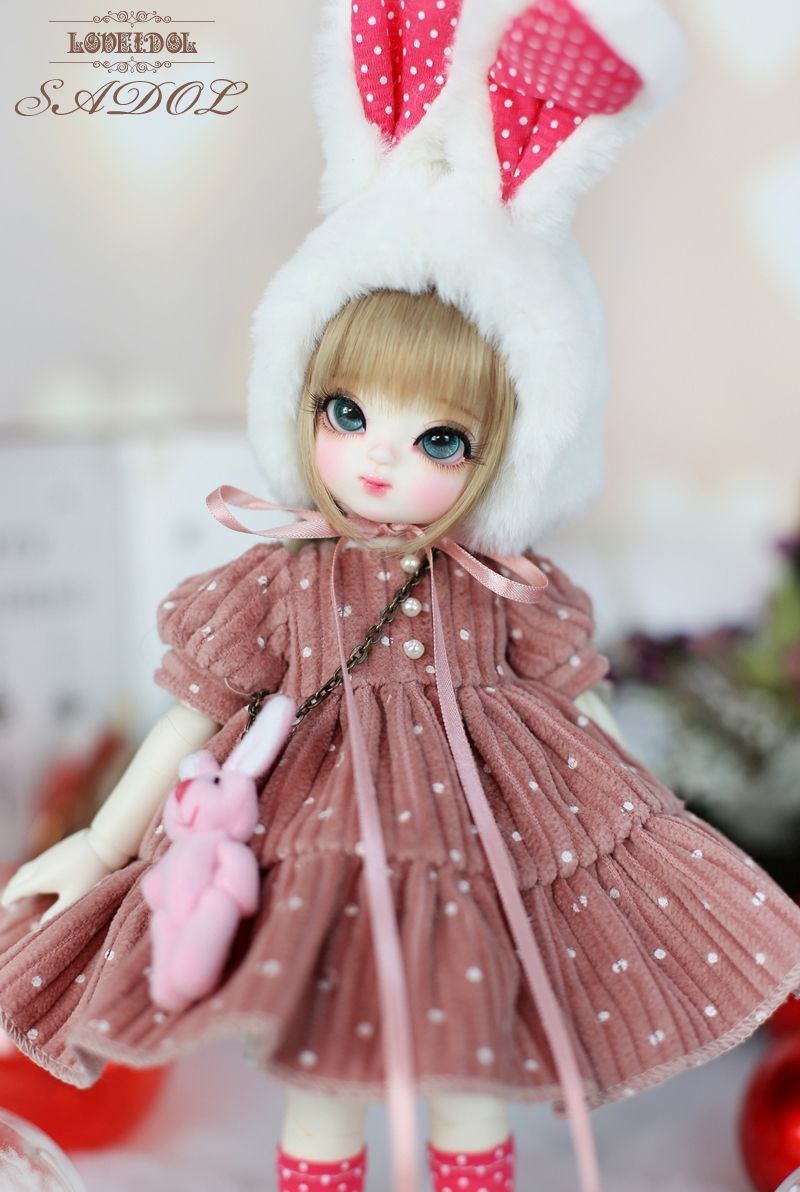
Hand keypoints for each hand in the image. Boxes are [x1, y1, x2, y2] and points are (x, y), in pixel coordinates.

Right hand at [0, 830, 115, 925]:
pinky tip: (39, 875)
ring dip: (20, 880)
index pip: (17, 890)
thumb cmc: (90, 873)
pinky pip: (35, 862)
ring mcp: (47, 855)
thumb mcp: (73, 897)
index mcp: (39, 879)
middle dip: (12, 890)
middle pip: (18, 879)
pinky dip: (29, 871)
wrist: (103, 843)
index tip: (7, 907)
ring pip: (26, 869)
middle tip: (10, 902)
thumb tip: (38, 925)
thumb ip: (55, 913)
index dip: (10, 899)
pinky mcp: (56, 849)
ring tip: (21, 889)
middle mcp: (39, 866)